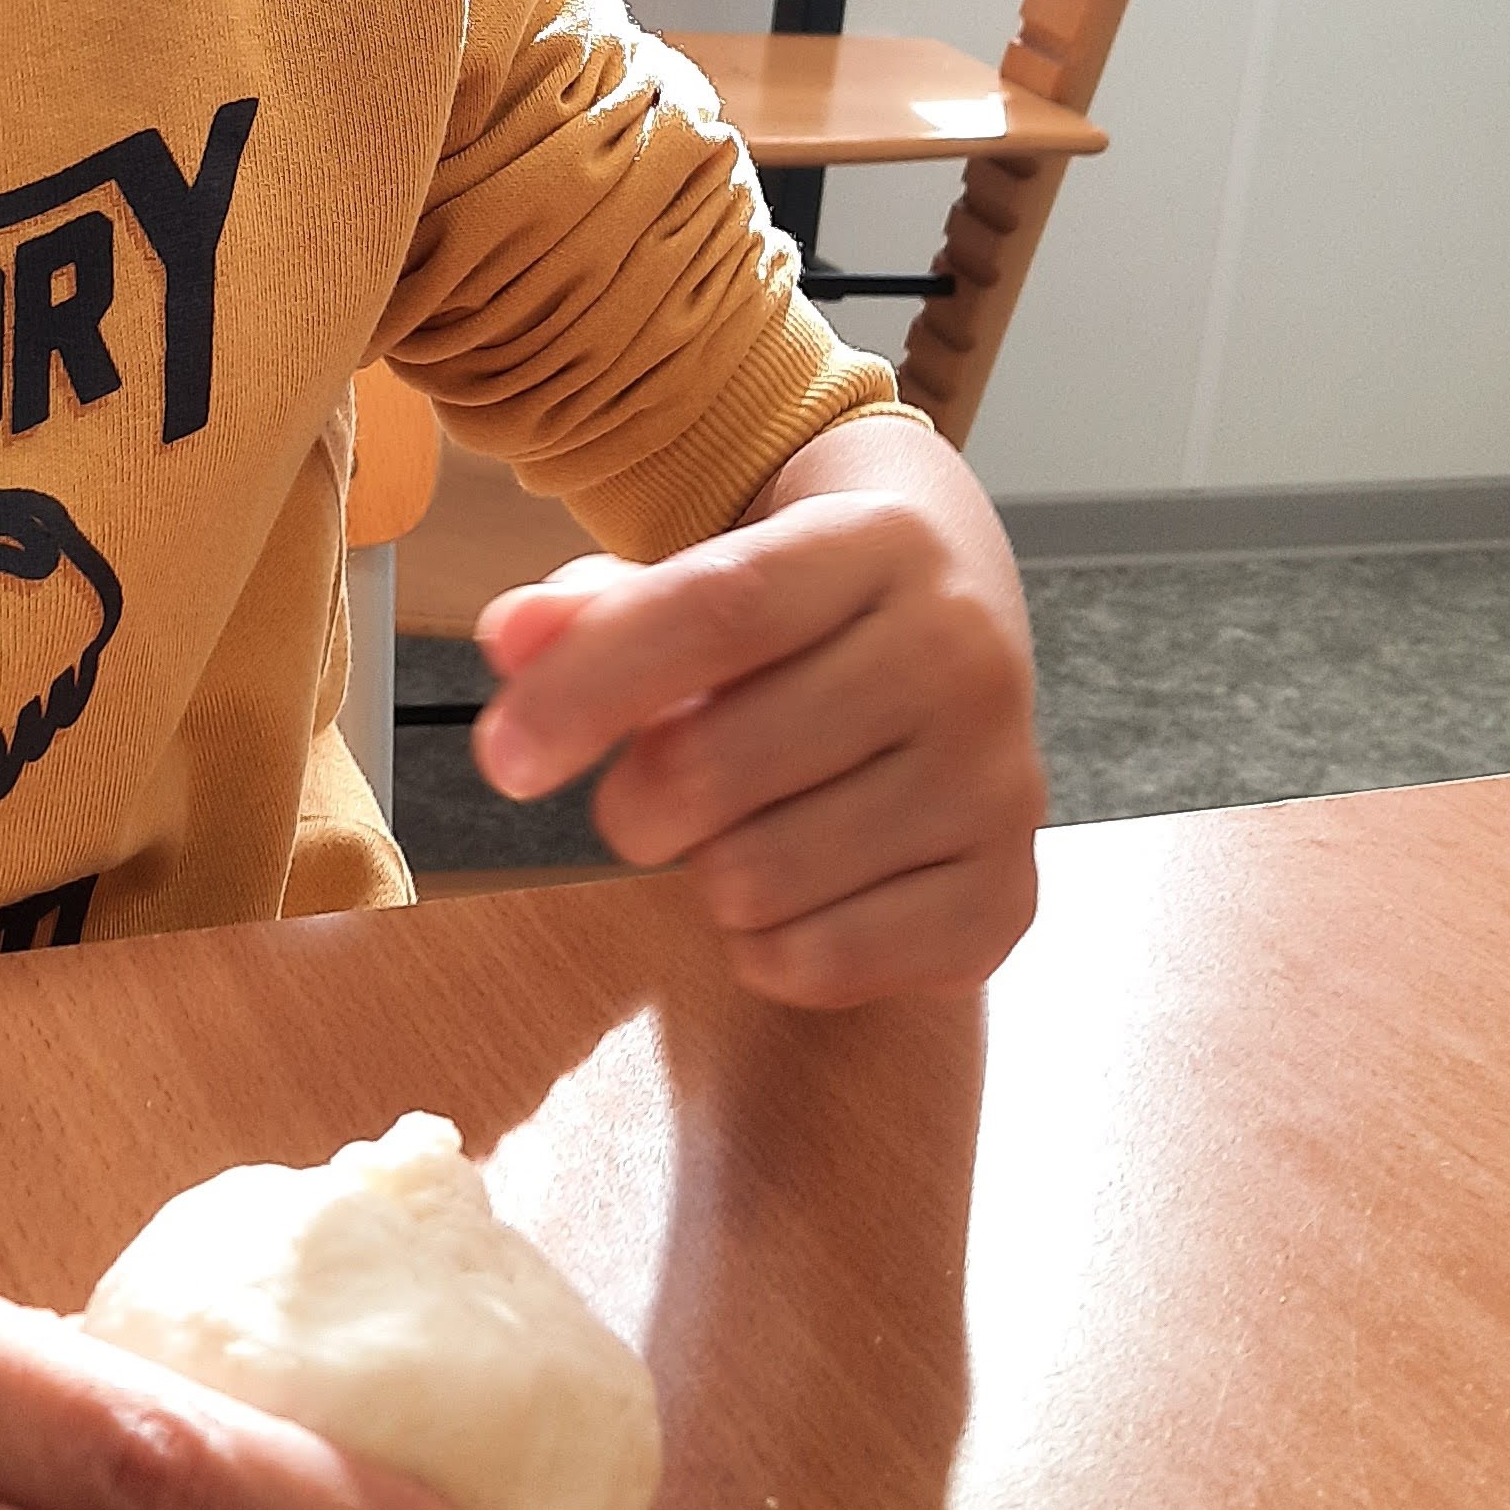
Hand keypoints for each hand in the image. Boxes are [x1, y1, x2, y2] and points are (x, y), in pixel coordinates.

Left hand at [470, 414, 1043, 1004]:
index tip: (502, 759)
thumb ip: (595, 607)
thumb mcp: (704, 569)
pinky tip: (789, 885)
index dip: (589, 688)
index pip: (716, 613)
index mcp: (881, 546)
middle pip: (716, 762)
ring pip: (757, 877)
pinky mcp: (1007, 895)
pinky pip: (818, 963)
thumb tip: (511, 636)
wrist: (955, 620)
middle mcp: (962, 656)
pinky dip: (762, 946)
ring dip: (702, 870)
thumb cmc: (797, 610)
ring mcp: (998, 784)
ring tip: (737, 823)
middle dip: (633, 800)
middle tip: (647, 790)